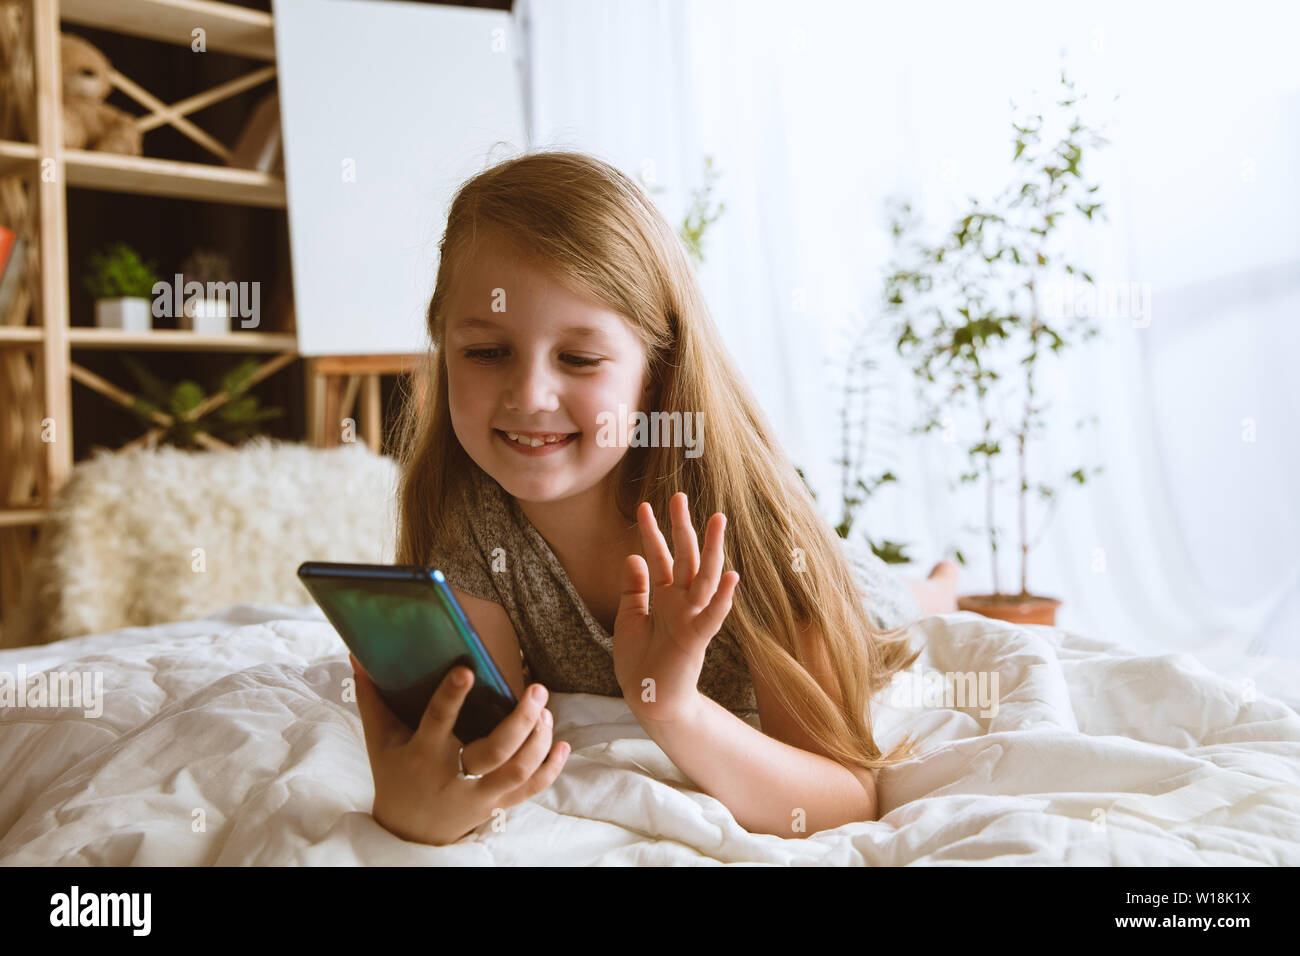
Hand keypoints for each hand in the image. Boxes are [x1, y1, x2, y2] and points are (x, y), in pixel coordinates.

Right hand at [351, 656, 569, 845]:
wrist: (406, 833)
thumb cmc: (394, 775)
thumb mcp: (379, 740)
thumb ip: (372, 697)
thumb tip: (357, 654)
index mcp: (422, 754)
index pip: (437, 720)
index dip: (452, 696)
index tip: (468, 668)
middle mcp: (452, 775)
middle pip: (494, 751)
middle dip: (520, 721)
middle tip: (537, 690)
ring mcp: (478, 795)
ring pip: (517, 771)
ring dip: (538, 741)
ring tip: (546, 711)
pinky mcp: (495, 806)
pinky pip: (529, 791)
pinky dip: (550, 769)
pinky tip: (563, 745)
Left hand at [612, 492, 739, 723]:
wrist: (648, 699)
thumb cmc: (640, 662)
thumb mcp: (628, 619)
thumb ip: (634, 589)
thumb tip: (632, 556)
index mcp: (665, 597)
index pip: (660, 556)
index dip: (652, 532)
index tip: (644, 505)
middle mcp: (681, 602)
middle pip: (685, 557)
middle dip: (682, 527)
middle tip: (679, 496)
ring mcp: (692, 618)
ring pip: (705, 578)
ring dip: (712, 550)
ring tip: (717, 520)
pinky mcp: (697, 639)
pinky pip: (713, 616)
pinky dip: (723, 598)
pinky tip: (731, 576)